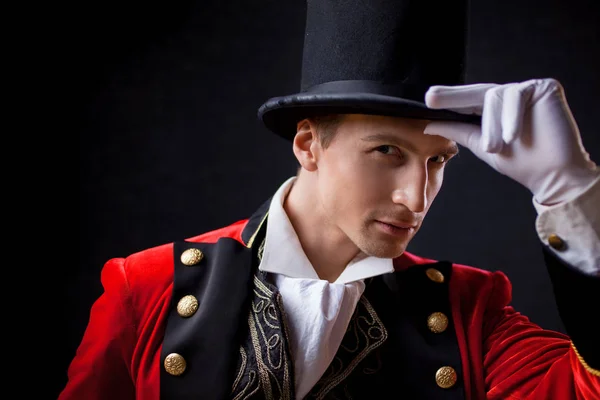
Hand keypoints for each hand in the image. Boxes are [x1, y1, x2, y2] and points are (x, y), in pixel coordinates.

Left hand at [424, 78, 598, 204]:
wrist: (553, 174)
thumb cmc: (521, 163)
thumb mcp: (482, 145)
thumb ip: (458, 131)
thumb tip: (428, 124)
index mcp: (496, 109)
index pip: (469, 100)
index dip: (449, 99)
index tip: (427, 101)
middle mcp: (510, 96)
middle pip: (477, 93)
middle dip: (453, 97)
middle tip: (430, 99)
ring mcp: (527, 90)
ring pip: (494, 97)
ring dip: (492, 126)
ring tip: (496, 147)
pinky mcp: (544, 87)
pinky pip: (516, 95)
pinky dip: (511, 116)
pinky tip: (513, 136)